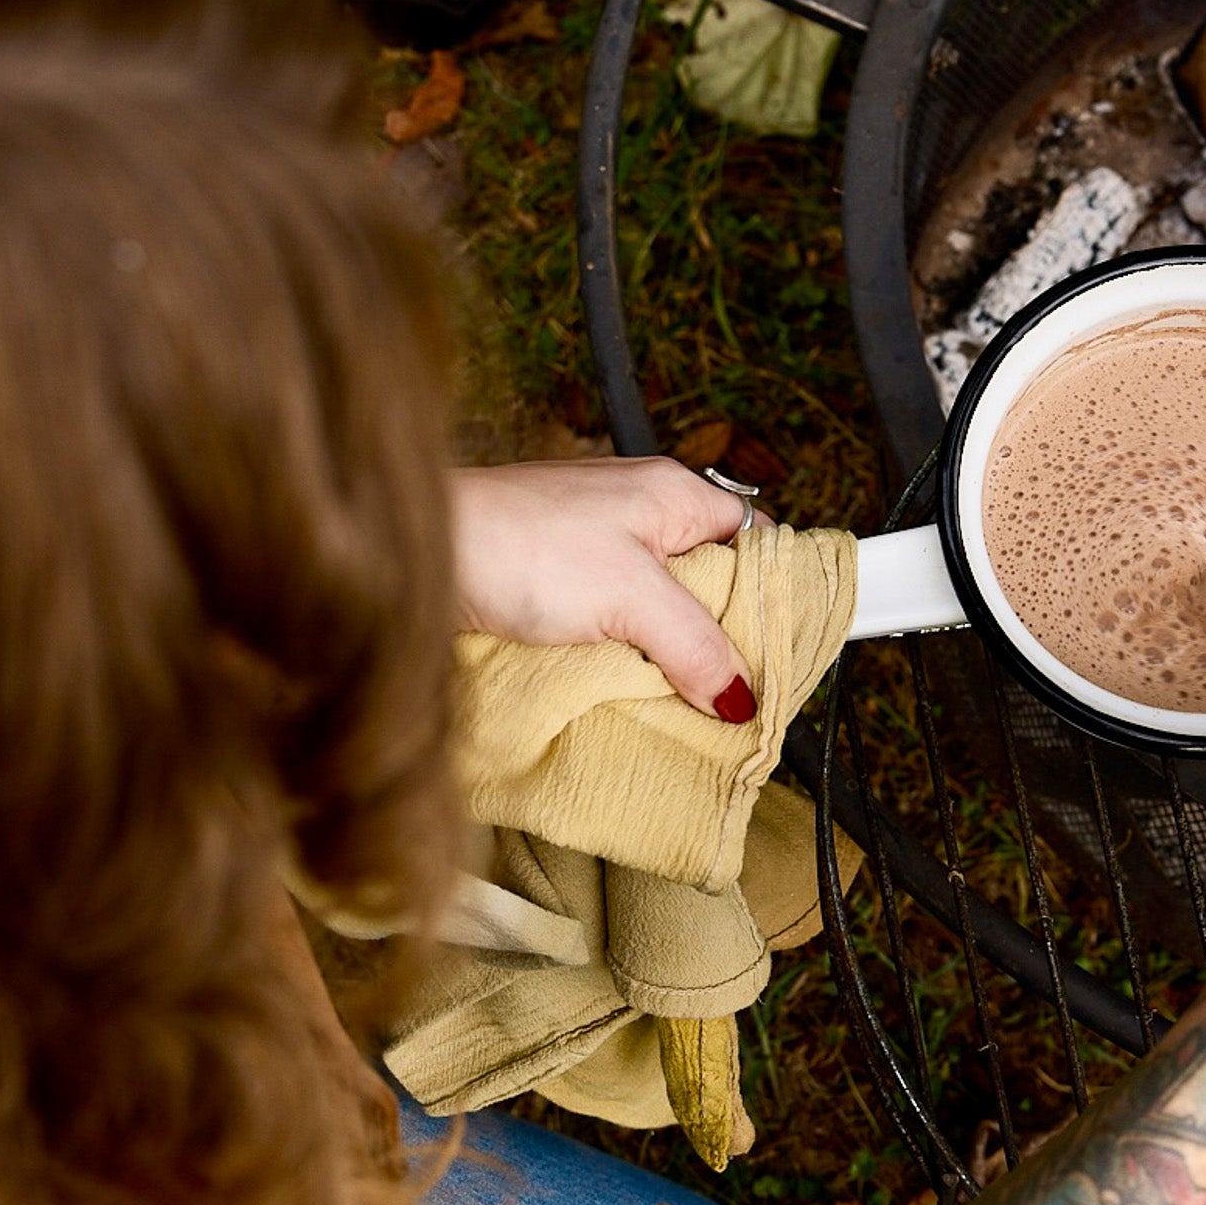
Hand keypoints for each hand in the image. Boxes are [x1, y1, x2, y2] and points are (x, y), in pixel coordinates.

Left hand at [450, 457, 757, 721]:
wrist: (418, 556)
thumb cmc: (517, 544)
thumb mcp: (630, 595)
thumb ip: (695, 643)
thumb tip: (739, 695)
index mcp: (672, 496)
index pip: (756, 540)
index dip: (777, 593)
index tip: (786, 652)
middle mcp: (639, 520)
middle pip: (712, 588)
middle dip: (723, 643)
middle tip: (737, 697)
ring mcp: (598, 556)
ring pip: (662, 618)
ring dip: (672, 663)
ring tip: (688, 708)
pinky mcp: (560, 594)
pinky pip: (616, 635)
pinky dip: (627, 666)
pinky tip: (630, 697)